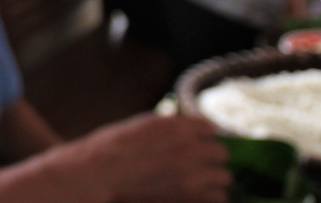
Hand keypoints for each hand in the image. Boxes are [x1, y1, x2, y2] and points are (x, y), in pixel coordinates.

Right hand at [72, 113, 229, 202]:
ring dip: (212, 179)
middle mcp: (189, 149)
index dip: (202, 136)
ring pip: (224, 178)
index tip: (195, 143)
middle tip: (195, 164)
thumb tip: (191, 129)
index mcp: (177, 126)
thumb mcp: (142, 124)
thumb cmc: (113, 148)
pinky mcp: (190, 198)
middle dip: (210, 157)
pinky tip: (193, 194)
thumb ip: (171, 126)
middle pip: (221, 153)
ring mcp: (191, 176)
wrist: (97, 174)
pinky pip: (218, 198)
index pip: (211, 128)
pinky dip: (209, 197)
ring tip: (196, 182)